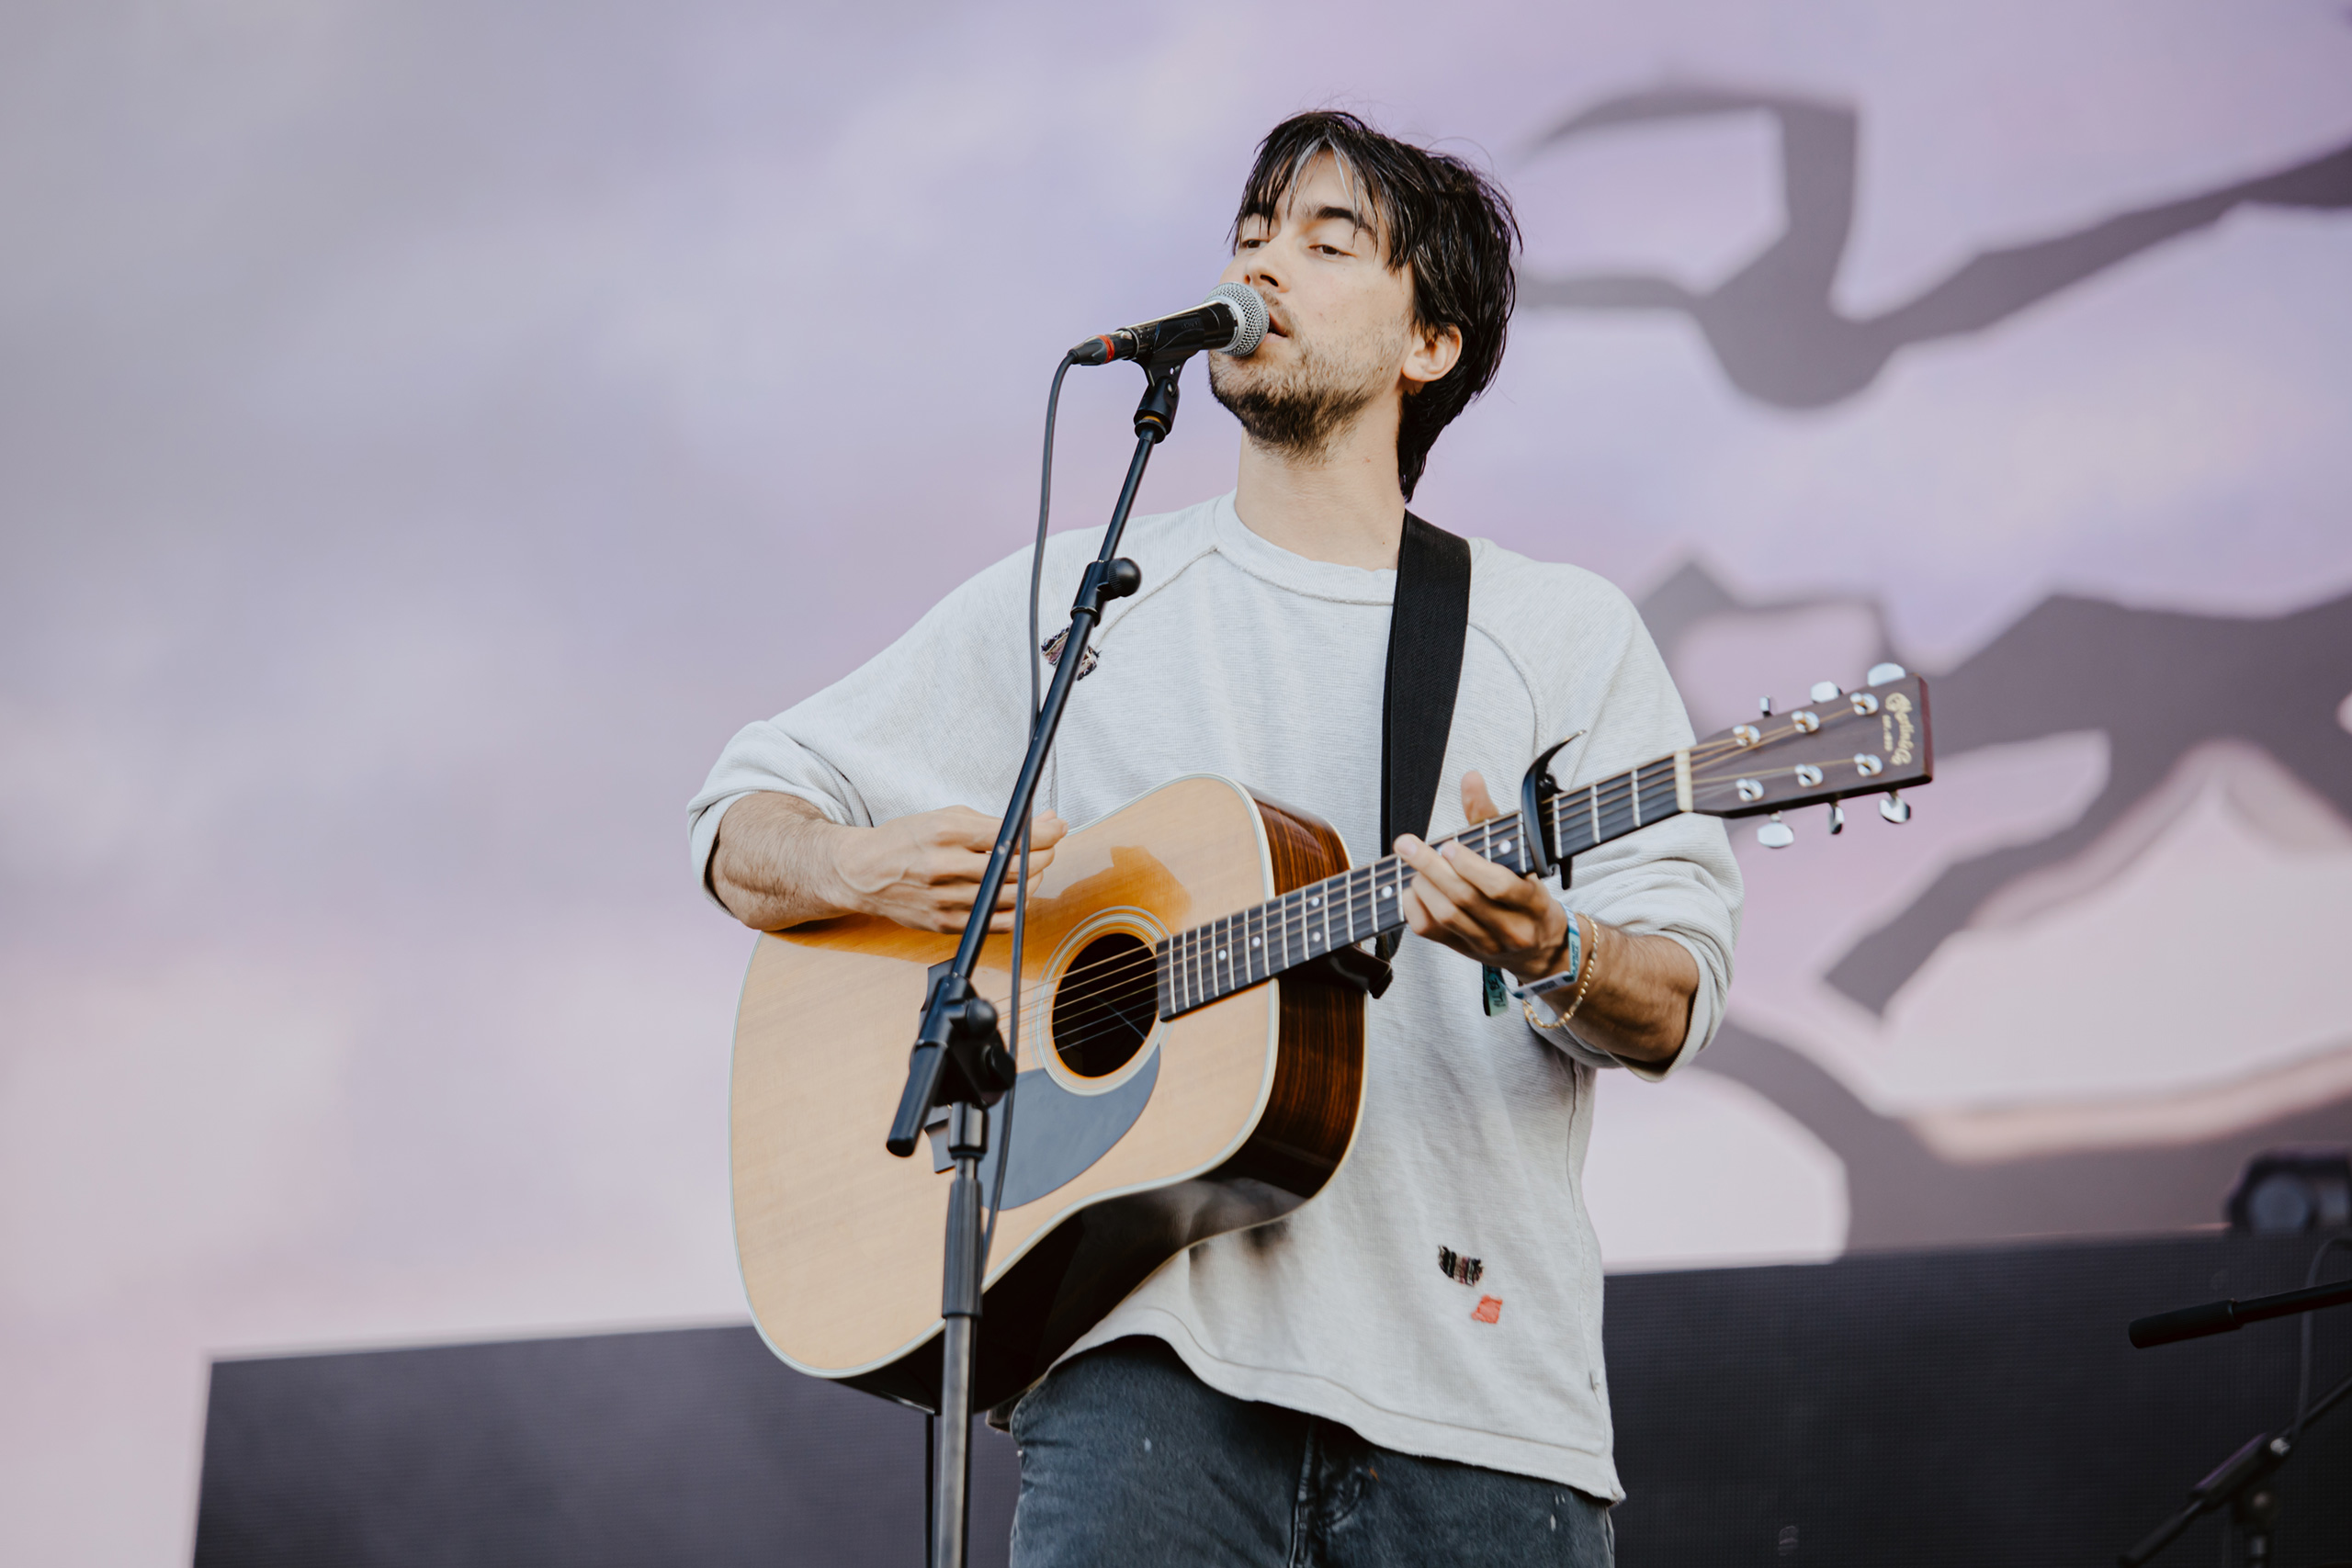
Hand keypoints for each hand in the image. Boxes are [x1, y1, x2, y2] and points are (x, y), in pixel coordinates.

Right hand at [831, 805, 1066, 933]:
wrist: (861, 872)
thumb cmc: (907, 840)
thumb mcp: (946, 817)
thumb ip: (993, 822)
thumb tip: (1043, 821)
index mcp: (945, 832)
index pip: (1011, 835)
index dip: (1045, 832)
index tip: (1058, 826)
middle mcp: (944, 866)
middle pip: (1016, 868)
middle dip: (1044, 854)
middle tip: (1048, 846)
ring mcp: (944, 899)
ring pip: (1010, 896)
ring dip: (1032, 880)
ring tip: (1030, 868)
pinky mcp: (943, 924)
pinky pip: (995, 923)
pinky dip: (1014, 909)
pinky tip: (1012, 894)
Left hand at [1395, 771, 1571, 983]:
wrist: (1538, 947)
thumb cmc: (1526, 892)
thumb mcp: (1521, 855)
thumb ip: (1490, 817)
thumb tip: (1470, 778)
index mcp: (1532, 902)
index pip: (1499, 886)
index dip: (1471, 866)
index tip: (1449, 846)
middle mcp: (1511, 928)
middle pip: (1464, 899)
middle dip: (1431, 868)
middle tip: (1407, 845)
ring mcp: (1485, 944)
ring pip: (1445, 915)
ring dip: (1423, 884)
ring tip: (1415, 864)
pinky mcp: (1462, 950)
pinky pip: (1429, 930)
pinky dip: (1414, 905)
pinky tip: (1413, 887)